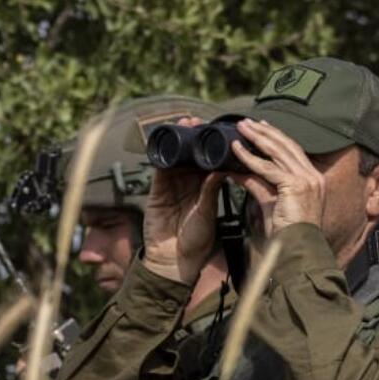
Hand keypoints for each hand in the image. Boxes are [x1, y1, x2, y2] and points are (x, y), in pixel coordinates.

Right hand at [142, 117, 224, 284]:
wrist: (174, 260)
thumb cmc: (195, 241)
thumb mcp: (206, 214)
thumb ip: (210, 193)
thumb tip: (221, 170)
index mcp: (205, 189)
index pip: (209, 162)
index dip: (213, 147)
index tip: (219, 131)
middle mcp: (188, 184)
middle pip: (191, 155)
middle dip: (195, 137)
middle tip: (199, 119)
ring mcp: (172, 186)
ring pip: (175, 157)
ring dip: (179, 140)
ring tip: (184, 122)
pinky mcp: (157, 190)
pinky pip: (159, 168)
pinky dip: (162, 155)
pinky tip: (165, 141)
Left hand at [228, 119, 324, 237]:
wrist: (299, 248)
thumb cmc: (288, 234)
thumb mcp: (272, 203)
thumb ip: (259, 185)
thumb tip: (238, 172)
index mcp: (314, 180)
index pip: (294, 151)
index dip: (277, 137)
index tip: (262, 127)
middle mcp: (314, 177)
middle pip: (287, 146)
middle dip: (265, 132)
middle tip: (247, 122)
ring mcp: (307, 180)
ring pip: (278, 151)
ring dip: (257, 138)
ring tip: (241, 128)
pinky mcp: (296, 185)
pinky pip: (268, 168)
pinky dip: (250, 158)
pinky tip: (236, 150)